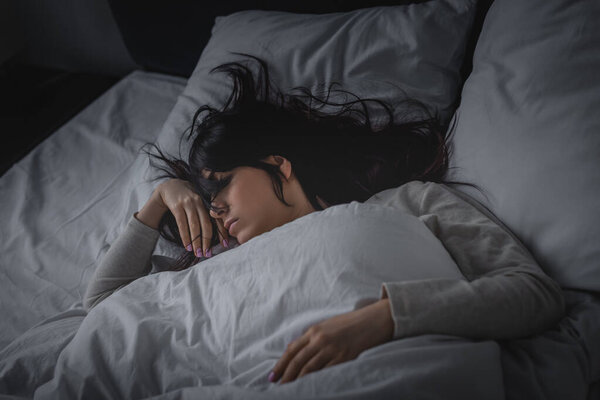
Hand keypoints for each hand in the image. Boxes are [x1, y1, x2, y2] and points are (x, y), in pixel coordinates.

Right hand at [137, 178, 229, 256]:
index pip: (217, 219)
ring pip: (194, 226)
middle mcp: (199, 202)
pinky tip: (187, 246)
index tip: (225, 244)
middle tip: (207, 253)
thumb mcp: (200, 201)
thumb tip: (217, 233)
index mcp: (208, 201)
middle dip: (207, 241)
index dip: (222, 232)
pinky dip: (185, 237)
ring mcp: (188, 203)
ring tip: (197, 253)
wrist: (169, 186)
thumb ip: (208, 213)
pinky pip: (182, 224)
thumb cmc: (188, 197)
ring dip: (196, 241)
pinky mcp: (177, 206)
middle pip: (206, 224)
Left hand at [269, 298, 393, 383]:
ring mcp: (332, 349)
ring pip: (310, 369)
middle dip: (286, 375)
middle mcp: (320, 339)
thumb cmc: (350, 323)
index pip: (292, 350)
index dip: (280, 364)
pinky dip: (317, 381)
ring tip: (291, 390)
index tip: (273, 376)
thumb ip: (311, 337)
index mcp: (314, 331)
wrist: (372, 320)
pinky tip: (311, 387)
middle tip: (278, 387)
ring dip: (298, 380)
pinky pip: (326, 372)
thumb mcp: (327, 325)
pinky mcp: (344, 357)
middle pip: (298, 361)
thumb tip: (293, 349)